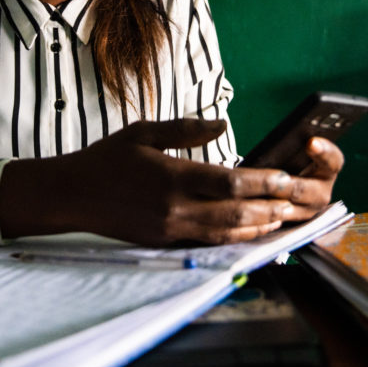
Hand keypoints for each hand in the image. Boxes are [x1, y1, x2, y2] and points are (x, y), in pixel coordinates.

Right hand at [0, 119, 341, 245]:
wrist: (72, 195)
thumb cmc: (106, 159)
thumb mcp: (143, 132)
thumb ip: (186, 129)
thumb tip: (222, 123)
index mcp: (170, 177)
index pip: (228, 183)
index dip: (262, 182)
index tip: (285, 175)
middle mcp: (174, 208)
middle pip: (235, 214)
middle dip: (270, 207)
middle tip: (296, 199)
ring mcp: (170, 229)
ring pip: (225, 234)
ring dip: (258, 227)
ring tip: (282, 216)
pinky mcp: (165, 242)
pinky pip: (208, 243)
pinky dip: (235, 238)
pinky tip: (251, 231)